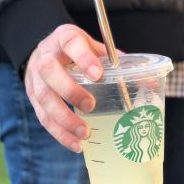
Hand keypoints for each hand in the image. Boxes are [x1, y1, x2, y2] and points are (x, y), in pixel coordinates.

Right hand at [24, 24, 106, 151]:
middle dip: (70, 91)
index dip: (83, 58)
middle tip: (91, 106)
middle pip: (49, 71)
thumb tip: (151, 83)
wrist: (42, 52)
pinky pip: (42, 116)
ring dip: (64, 119)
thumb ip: (115, 62)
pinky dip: (59, 133)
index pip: (71, 43)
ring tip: (84, 134)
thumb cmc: (74, 51)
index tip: (98, 75)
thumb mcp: (92, 47)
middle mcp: (45, 56)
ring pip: (43, 98)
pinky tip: (75, 144)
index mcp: (63, 38)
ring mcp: (35, 77)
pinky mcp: (32, 96)